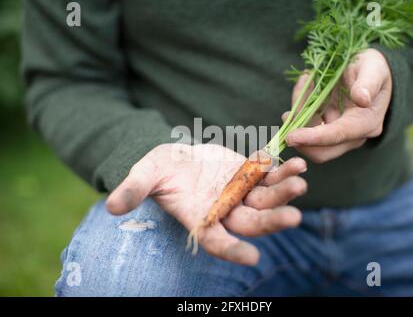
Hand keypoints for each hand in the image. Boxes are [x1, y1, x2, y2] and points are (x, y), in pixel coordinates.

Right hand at [106, 143, 307, 265]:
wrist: (177, 156)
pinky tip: (297, 163)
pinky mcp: (249, 173)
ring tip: (300, 181)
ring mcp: (241, 193)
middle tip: (292, 217)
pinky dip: (282, 170)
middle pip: (251, 222)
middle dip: (271, 221)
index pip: (218, 242)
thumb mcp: (145, 175)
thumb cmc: (159, 170)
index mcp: (201, 218)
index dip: (232, 251)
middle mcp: (225, 211)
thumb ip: (133, 190)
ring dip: (284, 192)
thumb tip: (110, 206)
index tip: (251, 258)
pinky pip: (269, 175)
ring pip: (266, 199)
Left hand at [284, 48, 392, 162]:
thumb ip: (369, 83)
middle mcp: (353, 135)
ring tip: (304, 81)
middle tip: (286, 115)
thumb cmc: (373, 67)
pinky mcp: (325, 128)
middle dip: (299, 139)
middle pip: (322, 152)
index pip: (337, 135)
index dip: (313, 138)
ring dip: (298, 116)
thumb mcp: (374, 68)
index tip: (291, 136)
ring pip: (308, 139)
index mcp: (367, 123)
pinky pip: (306, 126)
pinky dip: (299, 109)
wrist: (370, 69)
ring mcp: (338, 134)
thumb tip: (362, 99)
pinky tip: (303, 84)